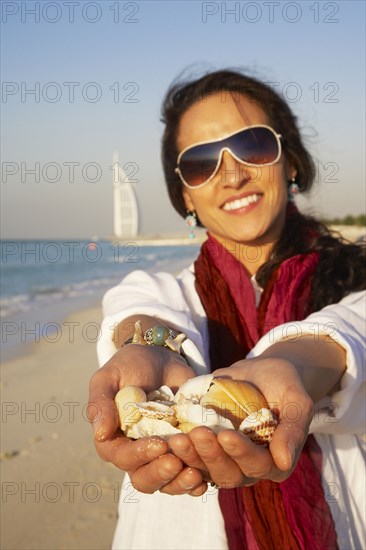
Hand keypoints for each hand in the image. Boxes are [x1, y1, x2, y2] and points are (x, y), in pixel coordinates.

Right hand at [88, 344, 204, 493]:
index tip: (159, 444)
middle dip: (160, 474)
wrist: (162, 357)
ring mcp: (161, 454)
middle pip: (143, 479)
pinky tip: (206, 478)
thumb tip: (100, 434)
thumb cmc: (130, 365)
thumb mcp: (110, 377)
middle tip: (177, 462)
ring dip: (179, 482)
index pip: (122, 457)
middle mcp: (136, 452)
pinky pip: (187, 475)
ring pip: (166, 483)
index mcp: (114, 439)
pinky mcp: (183, 450)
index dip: (139, 455)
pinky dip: (195, 481)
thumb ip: (100, 402)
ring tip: (196, 474)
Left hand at [169, 357, 313, 489]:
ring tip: (179, 438)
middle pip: (230, 473)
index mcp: (277, 462)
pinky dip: (182, 453)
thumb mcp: (296, 400)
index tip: (225, 434)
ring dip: (192, 457)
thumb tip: (284, 460)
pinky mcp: (210, 452)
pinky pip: (193, 459)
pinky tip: (170, 439)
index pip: (257, 465)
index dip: (241, 453)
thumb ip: (293, 428)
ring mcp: (228, 462)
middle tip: (197, 433)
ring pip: (208, 470)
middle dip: (212, 455)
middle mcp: (251, 468)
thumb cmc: (284, 384)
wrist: (263, 373)